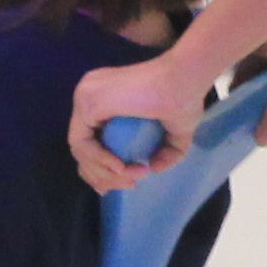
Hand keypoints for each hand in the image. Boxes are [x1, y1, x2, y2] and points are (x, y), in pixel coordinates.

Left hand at [68, 43, 216, 189]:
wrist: (184, 80)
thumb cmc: (184, 98)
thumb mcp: (176, 133)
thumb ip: (166, 152)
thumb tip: (153, 168)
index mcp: (104, 98)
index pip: (88, 140)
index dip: (101, 169)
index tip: (125, 183)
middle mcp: (88, 96)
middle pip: (82, 148)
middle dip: (104, 177)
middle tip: (130, 185)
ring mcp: (85, 97)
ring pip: (81, 150)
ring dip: (106, 173)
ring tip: (132, 178)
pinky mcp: (87, 103)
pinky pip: (82, 144)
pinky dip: (100, 161)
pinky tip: (121, 168)